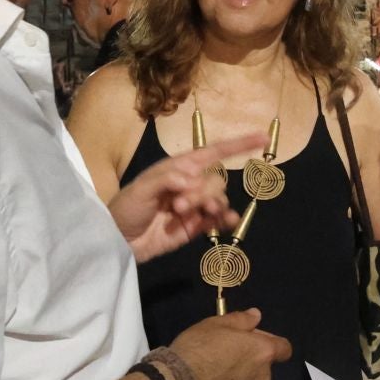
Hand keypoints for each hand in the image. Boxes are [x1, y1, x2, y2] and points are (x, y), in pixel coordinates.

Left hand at [108, 132, 262, 261]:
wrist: (118, 242)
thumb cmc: (125, 209)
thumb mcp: (140, 189)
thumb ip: (167, 180)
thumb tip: (192, 179)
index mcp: (177, 168)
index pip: (212, 152)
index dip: (237, 145)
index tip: (262, 138)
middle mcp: (189, 184)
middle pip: (215, 181)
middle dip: (203, 192)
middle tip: (179, 206)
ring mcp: (194, 207)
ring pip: (218, 200)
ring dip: (209, 206)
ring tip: (186, 216)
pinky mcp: (194, 227)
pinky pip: (217, 220)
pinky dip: (225, 219)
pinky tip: (228, 221)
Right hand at [169, 309, 292, 379]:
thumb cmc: (198, 348)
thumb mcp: (216, 323)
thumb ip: (242, 320)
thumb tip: (257, 315)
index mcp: (262, 352)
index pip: (285, 349)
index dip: (272, 344)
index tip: (256, 343)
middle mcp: (262, 377)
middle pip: (263, 368)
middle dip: (250, 362)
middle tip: (226, 357)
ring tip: (215, 377)